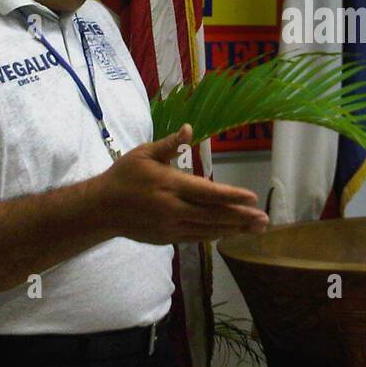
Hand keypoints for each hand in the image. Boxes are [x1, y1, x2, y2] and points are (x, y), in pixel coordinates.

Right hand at [101, 124, 268, 245]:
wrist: (101, 209)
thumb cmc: (123, 176)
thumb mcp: (143, 154)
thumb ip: (169, 144)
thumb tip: (189, 129)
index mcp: (170, 185)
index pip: (207, 193)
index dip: (231, 196)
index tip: (252, 198)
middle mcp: (173, 209)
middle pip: (213, 215)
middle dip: (241, 218)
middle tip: (264, 220)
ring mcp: (171, 226)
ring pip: (208, 229)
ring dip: (233, 230)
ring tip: (255, 230)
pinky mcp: (167, 238)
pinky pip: (196, 237)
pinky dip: (215, 235)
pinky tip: (230, 234)